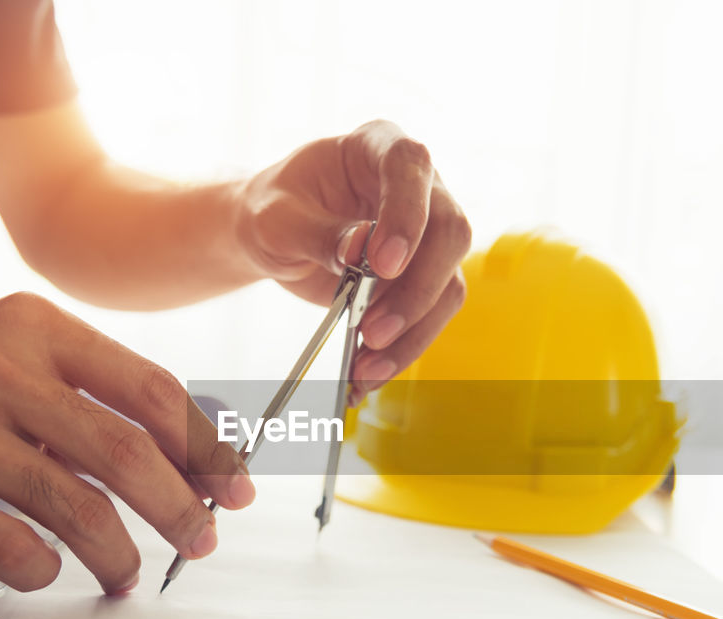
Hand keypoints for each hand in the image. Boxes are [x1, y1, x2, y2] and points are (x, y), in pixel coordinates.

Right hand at [0, 293, 253, 593]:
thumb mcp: (13, 357)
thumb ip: (92, 396)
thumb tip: (192, 455)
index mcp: (33, 328)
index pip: (149, 389)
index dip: (204, 446)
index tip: (233, 487)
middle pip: (125, 452)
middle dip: (179, 508)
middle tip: (199, 542)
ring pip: (75, 507)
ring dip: (118, 554)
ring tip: (126, 573)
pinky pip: (11, 546)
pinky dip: (45, 568)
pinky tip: (49, 569)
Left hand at [237, 120, 471, 402]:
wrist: (274, 238)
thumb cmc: (273, 212)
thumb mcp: (276, 218)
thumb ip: (317, 232)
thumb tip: (360, 251)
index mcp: (378, 146)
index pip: (410, 165)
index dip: (406, 214)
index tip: (383, 264)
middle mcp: (418, 186)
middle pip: (449, 231)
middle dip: (416, 290)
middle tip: (372, 330)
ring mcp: (428, 233)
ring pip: (449, 282)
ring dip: (413, 330)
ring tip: (368, 365)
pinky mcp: (426, 276)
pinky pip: (432, 315)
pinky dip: (406, 347)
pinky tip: (373, 369)